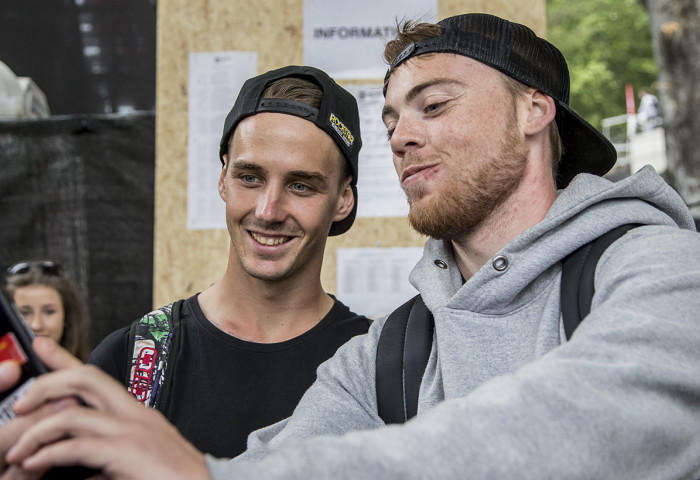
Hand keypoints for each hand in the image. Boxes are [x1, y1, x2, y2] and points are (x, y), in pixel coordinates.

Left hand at [6, 338, 209, 479]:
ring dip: (37, 432)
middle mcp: (134, 415)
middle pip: (86, 379)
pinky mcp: (127, 451)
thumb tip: (84, 471)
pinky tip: (35, 463)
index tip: (42, 346)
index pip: (96, 377)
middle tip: (20, 403)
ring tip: (19, 452)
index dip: (65, 359)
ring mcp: (132, 431)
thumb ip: (109, 459)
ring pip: (73, 413)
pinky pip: (77, 447)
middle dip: (46, 384)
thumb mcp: (136, 463)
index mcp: (136, 415)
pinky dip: (48, 454)